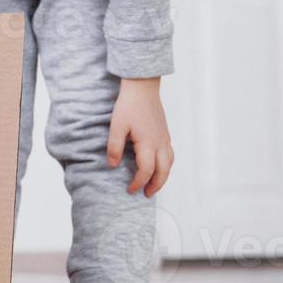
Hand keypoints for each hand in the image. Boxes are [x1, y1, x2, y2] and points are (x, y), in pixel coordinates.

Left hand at [107, 77, 173, 196]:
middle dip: (156, 185)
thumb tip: (112, 165)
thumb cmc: (129, 105)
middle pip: (163, 171)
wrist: (143, 88)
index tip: (130, 189)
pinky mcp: (165, 133)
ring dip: (163, 177)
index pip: (146, 170)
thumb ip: (114, 146)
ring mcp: (165, 138)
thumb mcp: (116, 126)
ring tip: (153, 185)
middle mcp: (160, 143)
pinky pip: (170, 155)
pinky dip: (165, 166)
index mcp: (148, 143)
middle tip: (146, 194)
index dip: (138, 182)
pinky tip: (157, 167)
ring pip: (169, 163)